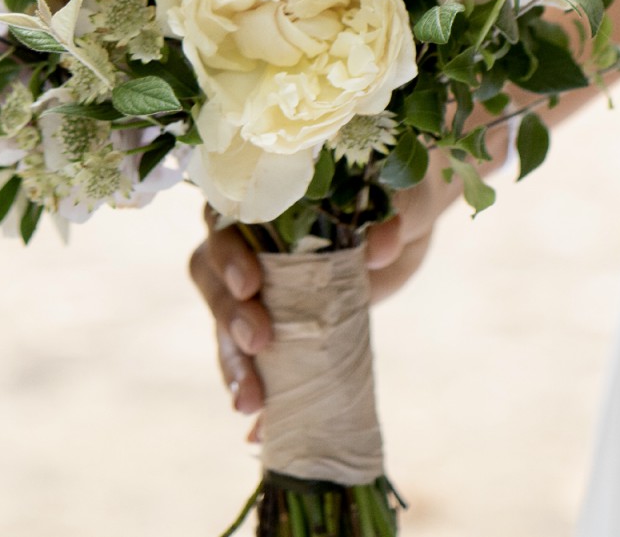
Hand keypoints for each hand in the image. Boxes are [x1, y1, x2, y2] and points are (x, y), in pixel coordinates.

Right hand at [188, 156, 463, 423]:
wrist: (405, 224)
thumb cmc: (396, 193)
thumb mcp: (401, 197)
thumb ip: (391, 212)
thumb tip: (383, 243)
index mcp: (267, 194)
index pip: (227, 216)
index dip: (230, 251)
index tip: (251, 284)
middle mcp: (249, 237)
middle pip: (214, 273)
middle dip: (229, 313)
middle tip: (258, 343)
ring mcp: (257, 284)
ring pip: (224, 321)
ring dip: (232, 362)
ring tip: (252, 402)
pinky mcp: (274, 321)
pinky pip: (250, 356)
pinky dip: (253, 389)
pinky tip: (260, 426)